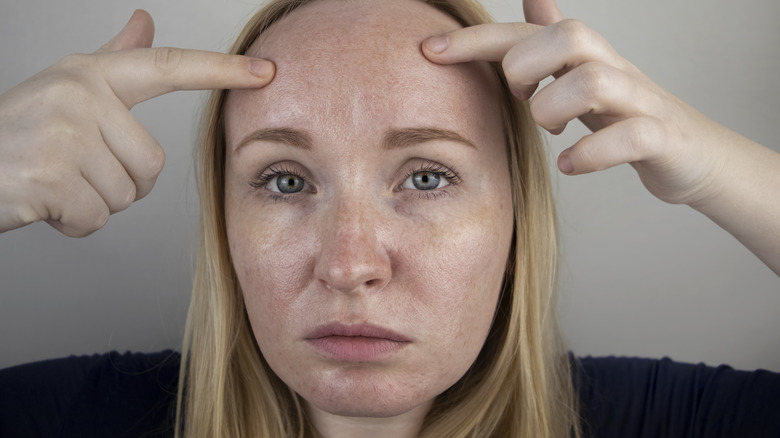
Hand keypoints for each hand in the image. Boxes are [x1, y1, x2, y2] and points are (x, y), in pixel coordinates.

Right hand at [0, 10, 274, 236]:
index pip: (168, 67)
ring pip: (126, 194)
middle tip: (71, 170)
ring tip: (54, 181)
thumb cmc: (16, 133)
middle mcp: (80, 94)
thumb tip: (145, 21)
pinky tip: (44, 202)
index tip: (266, 72)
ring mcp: (65, 132)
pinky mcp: (52, 175)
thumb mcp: (67, 87)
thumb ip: (115, 59)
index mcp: (91, 74)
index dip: (221, 70)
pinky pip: (97, 218)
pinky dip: (73, 223)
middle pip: (151, 164)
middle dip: (119, 182)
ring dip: (94, 203)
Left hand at [421, 0, 733, 206]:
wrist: (692, 154)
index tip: (429, 51)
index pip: (526, 33)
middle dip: (526, 66)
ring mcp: (640, 102)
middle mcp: (613, 68)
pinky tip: (571, 164)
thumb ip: (554, 42)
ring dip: (555, 109)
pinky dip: (592, 153)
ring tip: (550, 131)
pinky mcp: (661, 138)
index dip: (477, 40)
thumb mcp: (585, 73)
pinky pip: (632, 136)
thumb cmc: (626, 114)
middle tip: (521, 99)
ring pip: (596, 81)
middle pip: (569, 36)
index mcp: (585, 56)